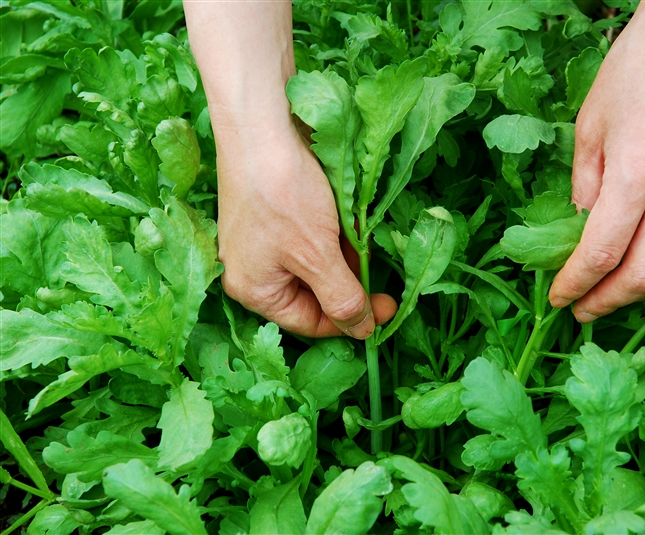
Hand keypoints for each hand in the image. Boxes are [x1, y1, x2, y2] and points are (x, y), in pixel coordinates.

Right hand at [214, 122, 395, 338]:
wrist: (261, 124)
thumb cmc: (283, 194)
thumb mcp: (318, 255)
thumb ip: (341, 298)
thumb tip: (362, 331)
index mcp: (254, 290)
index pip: (311, 322)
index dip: (352, 320)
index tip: (389, 308)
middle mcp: (253, 269)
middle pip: (312, 293)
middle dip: (348, 282)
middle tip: (382, 275)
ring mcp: (261, 240)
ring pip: (314, 263)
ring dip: (344, 255)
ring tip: (360, 237)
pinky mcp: (273, 213)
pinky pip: (309, 237)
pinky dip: (333, 233)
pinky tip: (349, 220)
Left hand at [549, 1, 644, 322]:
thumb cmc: (636, 71)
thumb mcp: (588, 127)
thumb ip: (584, 186)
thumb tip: (580, 230)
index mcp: (635, 175)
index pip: (600, 254)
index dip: (575, 286)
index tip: (558, 298)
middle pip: (644, 275)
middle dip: (608, 302)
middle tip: (584, 310)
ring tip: (617, 293)